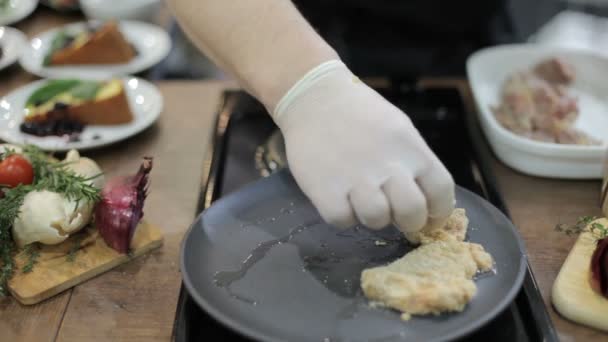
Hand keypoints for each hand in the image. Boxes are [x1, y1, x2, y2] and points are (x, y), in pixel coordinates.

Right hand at [271, 61, 454, 232]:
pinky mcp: (325, 189)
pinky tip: (339, 198)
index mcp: (411, 148)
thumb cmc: (360, 114)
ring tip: (362, 201)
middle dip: (408, 221)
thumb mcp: (399, 129)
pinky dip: (342, 215)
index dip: (438, 212)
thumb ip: (413, 163)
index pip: (442, 192)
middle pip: (413, 213)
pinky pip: (342, 220)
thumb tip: (425, 201)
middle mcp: (388, 164)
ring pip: (377, 220)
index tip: (429, 217)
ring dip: (373, 217)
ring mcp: (355, 178)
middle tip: (395, 214)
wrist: (313, 96)